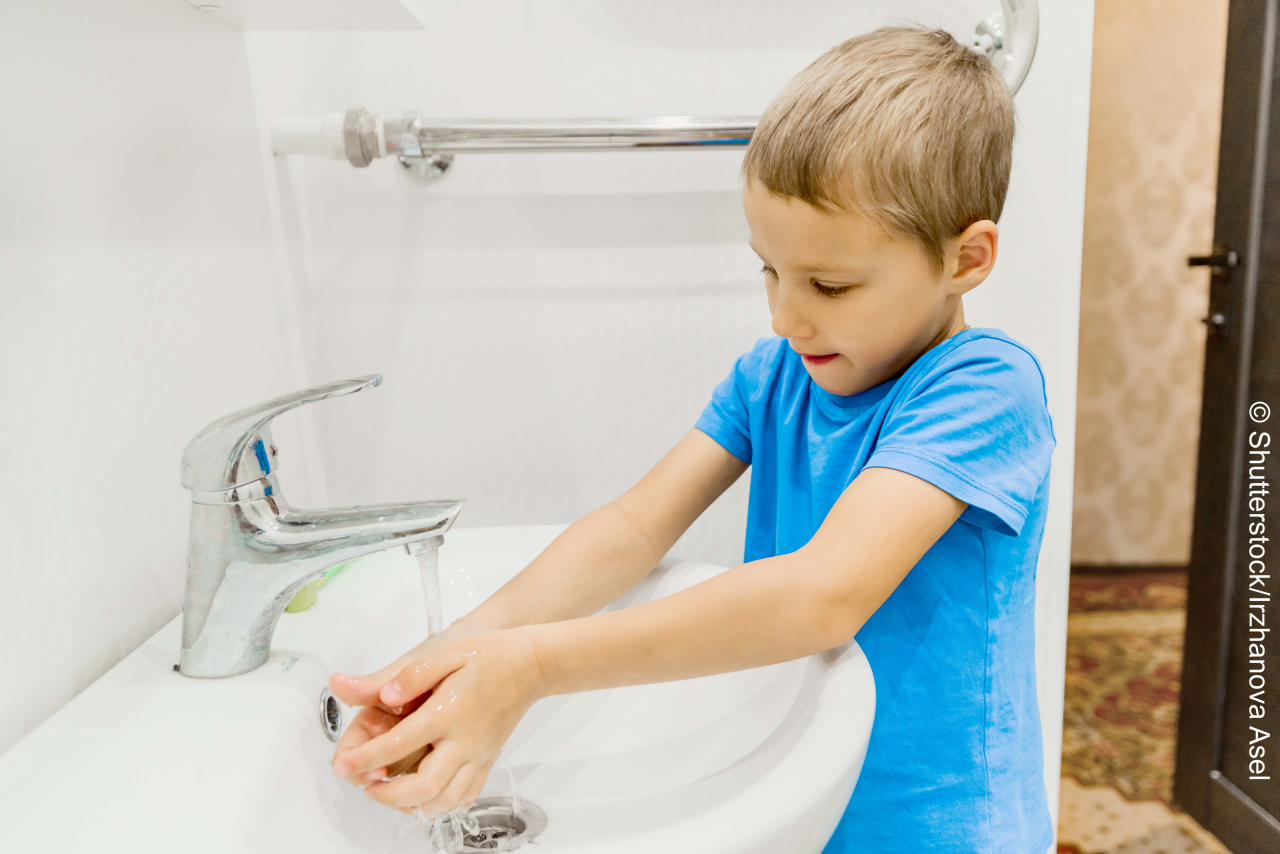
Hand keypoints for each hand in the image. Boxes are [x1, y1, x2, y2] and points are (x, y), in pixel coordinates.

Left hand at [330, 629, 545, 815]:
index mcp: (448, 712)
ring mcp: (479, 755)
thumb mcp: (447, 652)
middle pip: (423, 786)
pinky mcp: (488, 760)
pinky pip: (466, 797)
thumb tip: (385, 695)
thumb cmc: (490, 655)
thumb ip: (413, 674)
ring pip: (444, 800)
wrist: (532, 664)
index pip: (399, 743)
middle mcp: (465, 741)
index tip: (343, 764)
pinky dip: (442, 806)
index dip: (365, 757)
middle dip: (387, 794)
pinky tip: (424, 798)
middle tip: (365, 785)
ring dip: (412, 805)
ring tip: (389, 794)